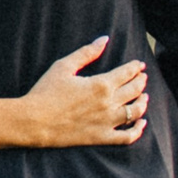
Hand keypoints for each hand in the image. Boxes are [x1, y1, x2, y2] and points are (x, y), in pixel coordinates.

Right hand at [22, 38, 149, 147]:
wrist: (34, 122)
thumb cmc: (45, 92)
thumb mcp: (63, 66)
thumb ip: (86, 53)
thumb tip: (104, 39)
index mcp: (101, 84)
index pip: (127, 73)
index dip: (136, 67)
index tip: (139, 65)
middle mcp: (108, 103)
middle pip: (134, 90)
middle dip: (141, 81)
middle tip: (142, 77)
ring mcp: (107, 122)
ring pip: (135, 112)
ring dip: (143, 102)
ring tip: (144, 97)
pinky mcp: (102, 137)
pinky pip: (127, 137)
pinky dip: (138, 130)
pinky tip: (141, 123)